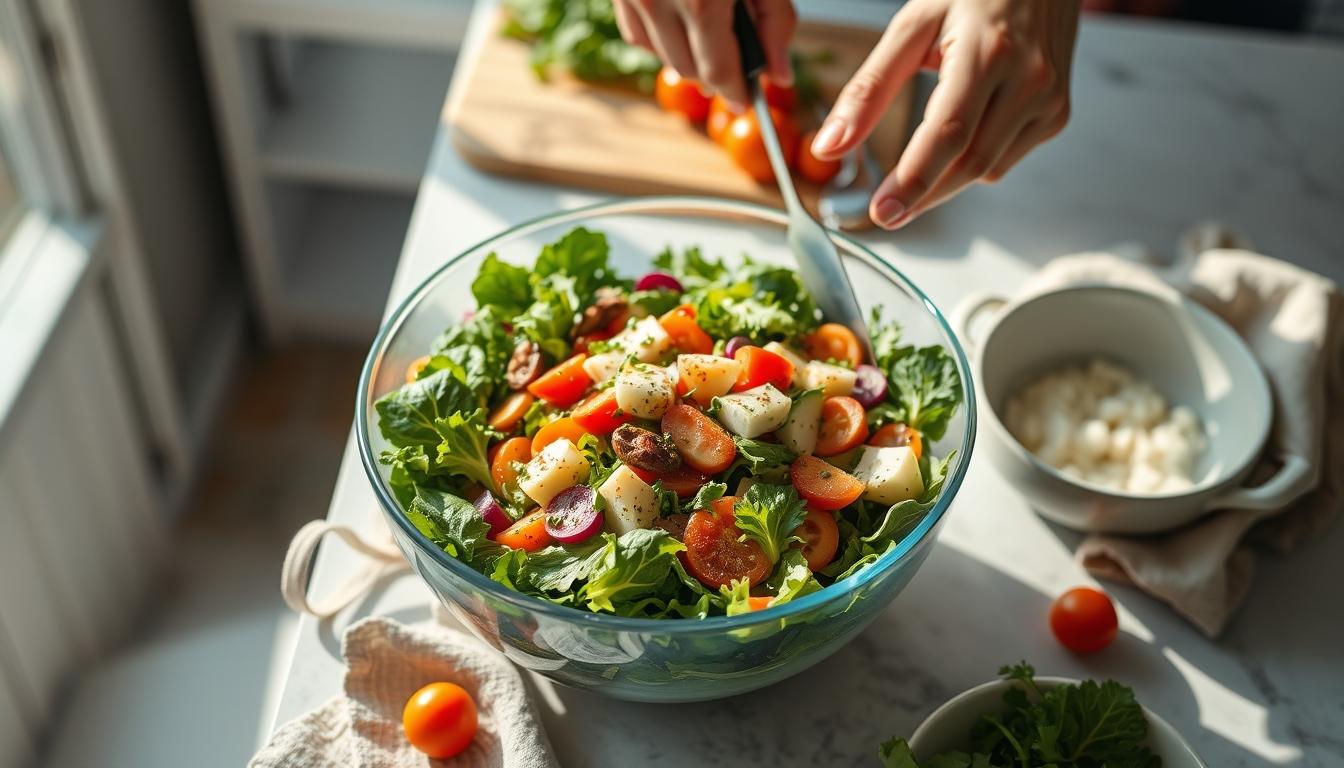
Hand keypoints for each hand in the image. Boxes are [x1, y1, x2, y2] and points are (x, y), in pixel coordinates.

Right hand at [612, 0, 796, 106]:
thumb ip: (775, 22)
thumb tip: (780, 74)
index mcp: (701, 0)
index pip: (719, 71)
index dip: (736, 91)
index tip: (745, 98)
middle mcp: (658, 0)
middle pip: (688, 69)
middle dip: (714, 73)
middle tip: (734, 56)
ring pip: (659, 55)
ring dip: (686, 55)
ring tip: (708, 29)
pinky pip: (636, 32)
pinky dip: (659, 36)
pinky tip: (678, 19)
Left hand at [811, 0, 1080, 228]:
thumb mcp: (912, 26)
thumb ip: (868, 88)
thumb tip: (830, 145)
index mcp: (988, 51)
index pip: (949, 133)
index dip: (914, 180)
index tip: (884, 212)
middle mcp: (1028, 78)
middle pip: (970, 162)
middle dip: (924, 195)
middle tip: (886, 211)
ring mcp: (1049, 99)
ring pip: (988, 169)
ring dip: (947, 179)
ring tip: (920, 163)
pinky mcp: (1057, 114)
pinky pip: (1006, 159)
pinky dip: (975, 161)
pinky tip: (963, 137)